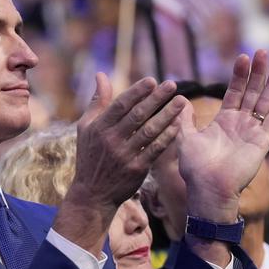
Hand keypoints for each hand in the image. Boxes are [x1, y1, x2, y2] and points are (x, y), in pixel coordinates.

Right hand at [55, 74, 184, 255]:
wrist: (92, 194)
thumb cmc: (90, 156)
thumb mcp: (86, 128)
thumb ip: (97, 101)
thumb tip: (101, 74)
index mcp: (99, 127)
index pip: (120, 105)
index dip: (137, 91)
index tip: (152, 80)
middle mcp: (111, 140)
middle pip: (138, 115)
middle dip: (157, 98)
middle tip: (173, 85)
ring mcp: (125, 155)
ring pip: (150, 131)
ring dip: (168, 115)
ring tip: (182, 101)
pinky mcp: (137, 169)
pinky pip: (156, 149)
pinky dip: (168, 136)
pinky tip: (179, 124)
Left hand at [178, 51, 268, 222]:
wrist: (208, 188)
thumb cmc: (195, 168)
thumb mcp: (185, 138)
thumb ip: (185, 120)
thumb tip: (179, 101)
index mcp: (224, 122)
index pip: (234, 92)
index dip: (240, 76)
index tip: (243, 57)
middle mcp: (240, 124)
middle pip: (253, 92)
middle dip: (258, 72)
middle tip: (263, 51)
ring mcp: (253, 131)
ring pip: (265, 102)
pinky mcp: (262, 141)